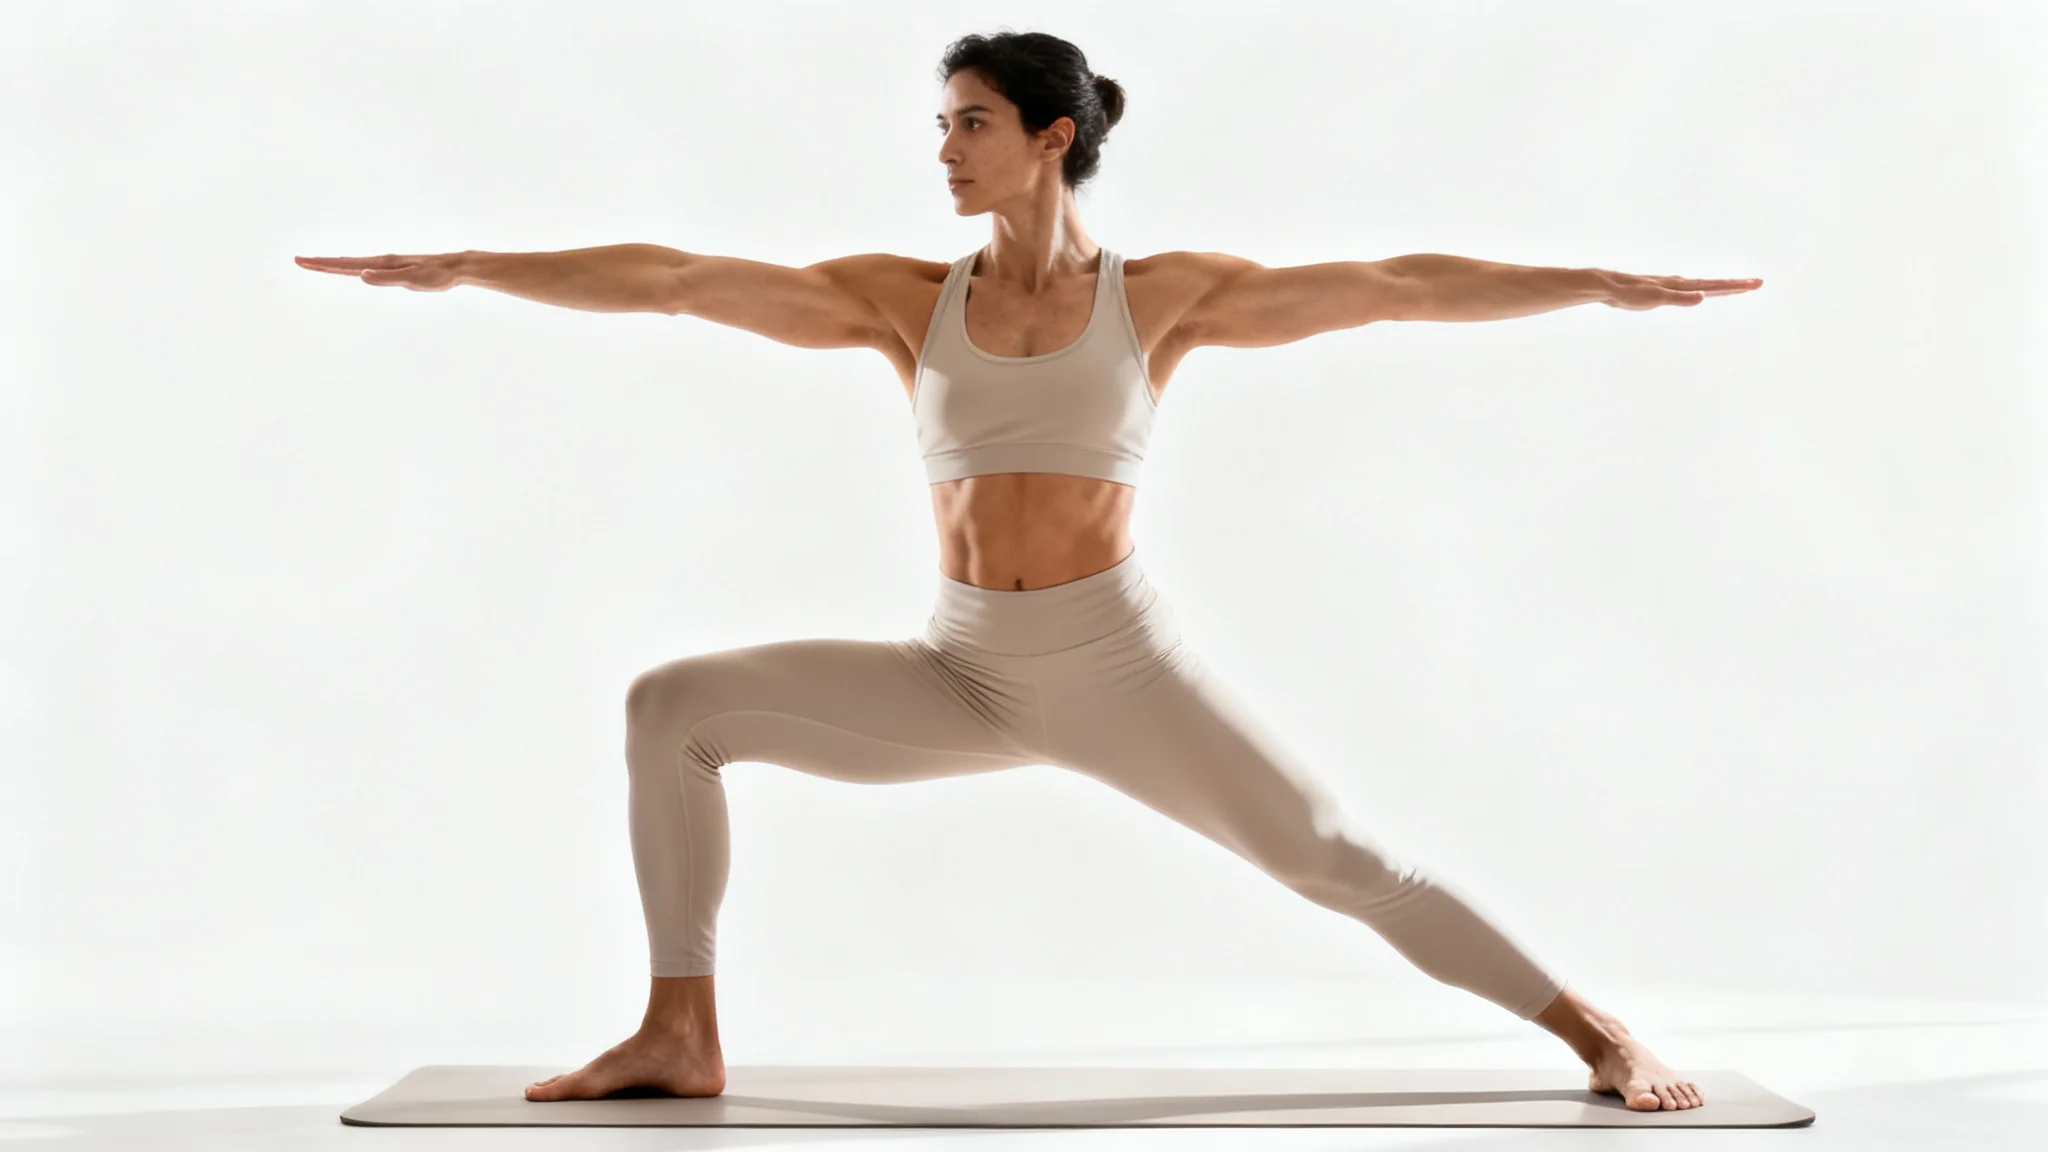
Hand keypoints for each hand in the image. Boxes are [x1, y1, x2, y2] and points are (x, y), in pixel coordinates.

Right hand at [294, 252, 463, 291]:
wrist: (454, 267)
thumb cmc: (436, 276)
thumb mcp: (412, 280)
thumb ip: (386, 278)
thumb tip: (361, 276)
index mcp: (381, 264)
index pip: (345, 265)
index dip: (323, 265)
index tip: (303, 262)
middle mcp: (380, 262)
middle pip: (344, 263)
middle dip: (321, 263)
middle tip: (298, 261)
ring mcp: (386, 265)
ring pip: (353, 265)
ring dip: (333, 265)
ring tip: (317, 265)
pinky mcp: (394, 270)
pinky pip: (365, 269)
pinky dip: (351, 269)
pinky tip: (351, 272)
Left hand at [1596, 269, 1762, 310]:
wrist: (1607, 286)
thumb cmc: (1630, 294)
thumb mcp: (1655, 299)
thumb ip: (1679, 299)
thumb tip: (1702, 297)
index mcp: (1682, 286)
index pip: (1715, 286)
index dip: (1736, 286)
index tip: (1755, 284)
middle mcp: (1680, 283)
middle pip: (1714, 284)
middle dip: (1736, 285)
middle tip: (1757, 283)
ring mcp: (1671, 286)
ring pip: (1702, 285)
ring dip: (1720, 286)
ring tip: (1736, 287)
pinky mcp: (1661, 290)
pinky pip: (1688, 290)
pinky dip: (1701, 290)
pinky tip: (1698, 292)